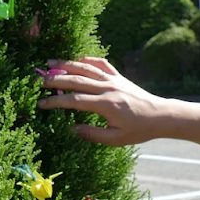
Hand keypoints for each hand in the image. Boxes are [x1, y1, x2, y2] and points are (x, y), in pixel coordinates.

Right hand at [37, 57, 176, 145]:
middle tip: (39, 80)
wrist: (160, 115)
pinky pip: (101, 63)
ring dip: (67, 64)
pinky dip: (88, 60)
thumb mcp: (116, 139)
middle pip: (76, 80)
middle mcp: (108, 88)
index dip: (56, 102)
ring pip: (86, 67)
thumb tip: (71, 129)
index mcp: (106, 105)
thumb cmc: (139, 130)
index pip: (75, 100)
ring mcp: (114, 79)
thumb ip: (92, 134)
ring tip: (50, 62)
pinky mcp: (119, 76)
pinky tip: (77, 60)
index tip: (42, 104)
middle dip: (55, 79)